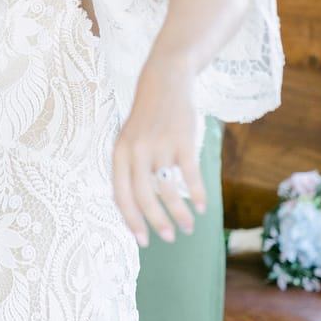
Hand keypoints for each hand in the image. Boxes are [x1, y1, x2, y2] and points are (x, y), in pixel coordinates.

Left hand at [112, 59, 205, 246]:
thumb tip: (138, 208)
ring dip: (179, 213)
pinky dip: (196, 194)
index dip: (131, 221)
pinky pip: (189, 174)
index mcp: (119, 153)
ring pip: (167, 189)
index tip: (142, 240)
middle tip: (167, 238)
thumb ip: (131, 168)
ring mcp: (159, 145)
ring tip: (187, 227)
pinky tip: (201, 207)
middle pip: (143, 197)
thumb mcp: (129, 140)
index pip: (121, 195)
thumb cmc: (147, 118)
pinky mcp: (182, 139)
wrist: (164, 80)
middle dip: (156, 222)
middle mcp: (136, 151)